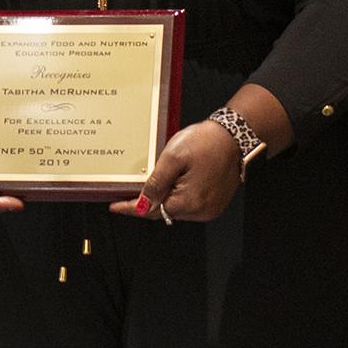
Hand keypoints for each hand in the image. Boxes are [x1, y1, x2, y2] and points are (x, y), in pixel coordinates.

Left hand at [110, 120, 241, 222]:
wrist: (232, 136)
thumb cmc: (204, 142)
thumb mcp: (173, 157)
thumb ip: (156, 183)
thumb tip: (142, 204)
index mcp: (189, 202)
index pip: (152, 211)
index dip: (131, 208)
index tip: (115, 207)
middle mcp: (201, 211)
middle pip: (164, 212)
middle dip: (148, 201)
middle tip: (131, 189)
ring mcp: (209, 209)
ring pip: (176, 208)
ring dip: (165, 197)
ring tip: (164, 176)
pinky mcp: (215, 203)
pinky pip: (189, 204)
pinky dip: (179, 196)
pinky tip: (177, 180)